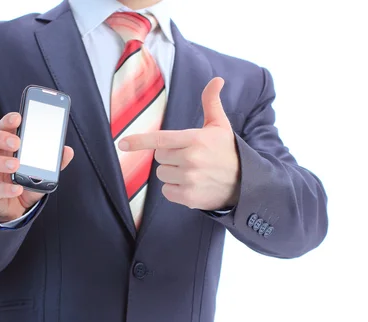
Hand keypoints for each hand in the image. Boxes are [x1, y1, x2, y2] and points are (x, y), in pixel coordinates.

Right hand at [0, 112, 73, 222]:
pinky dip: (6, 188)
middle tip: (16, 142)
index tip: (18, 118)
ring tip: (16, 164)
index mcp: (5, 143)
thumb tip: (68, 151)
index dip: (9, 121)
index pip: (3, 126)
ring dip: (1, 162)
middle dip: (1, 137)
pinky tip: (17, 189)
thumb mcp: (40, 169)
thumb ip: (53, 160)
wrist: (15, 205)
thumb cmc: (25, 179)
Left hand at [118, 77, 239, 210]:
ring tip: (192, 172)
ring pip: (162, 174)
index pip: (161, 139)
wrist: (245, 182)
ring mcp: (189, 180)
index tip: (123, 143)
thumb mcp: (220, 125)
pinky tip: (191, 185)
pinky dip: (175, 190)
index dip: (140, 141)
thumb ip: (211, 102)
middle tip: (189, 157)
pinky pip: (167, 192)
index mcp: (195, 139)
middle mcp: (191, 159)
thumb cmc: (227, 150)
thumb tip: (217, 79)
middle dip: (169, 156)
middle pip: (159, 157)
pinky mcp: (189, 197)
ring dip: (172, 173)